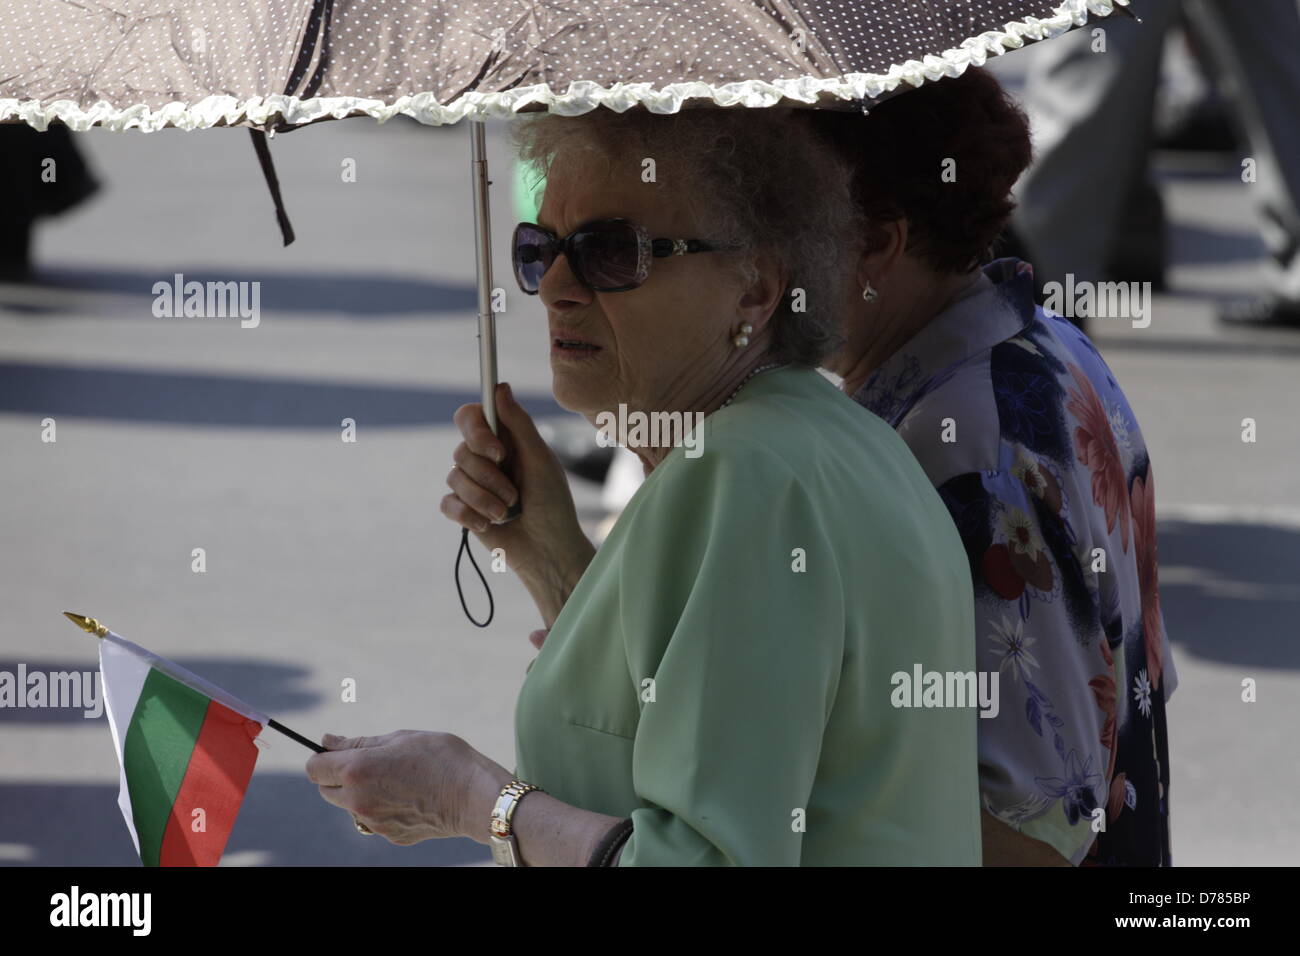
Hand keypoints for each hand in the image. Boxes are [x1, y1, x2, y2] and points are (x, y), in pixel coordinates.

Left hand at [305, 730, 508, 844]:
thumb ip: (359, 742)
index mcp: (357, 770)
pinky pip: (374, 820)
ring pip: (350, 806)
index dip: (324, 757)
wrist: (475, 796)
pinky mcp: (389, 835)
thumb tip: (326, 742)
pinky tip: (410, 797)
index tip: (340, 751)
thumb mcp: (400, 738)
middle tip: (372, 763)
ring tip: (397, 780)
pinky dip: (383, 808)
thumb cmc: (441, 758)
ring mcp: (372, 822)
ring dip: (361, 793)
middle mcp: (358, 800)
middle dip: (339, 776)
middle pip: (326, 790)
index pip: (314, 768)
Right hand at [441, 382, 594, 621]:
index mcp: (504, 440)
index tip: (496, 451)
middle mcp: (485, 458)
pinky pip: (448, 503)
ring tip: (507, 513)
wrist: (547, 551)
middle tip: (514, 493)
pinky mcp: (463, 509)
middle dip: (488, 476)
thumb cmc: (552, 504)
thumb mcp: (541, 461)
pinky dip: (468, 514)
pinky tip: (488, 525)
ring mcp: (472, 483)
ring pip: (454, 478)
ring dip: (484, 499)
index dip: (476, 430)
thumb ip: (519, 424)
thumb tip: (500, 386)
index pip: (471, 416)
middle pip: (461, 449)